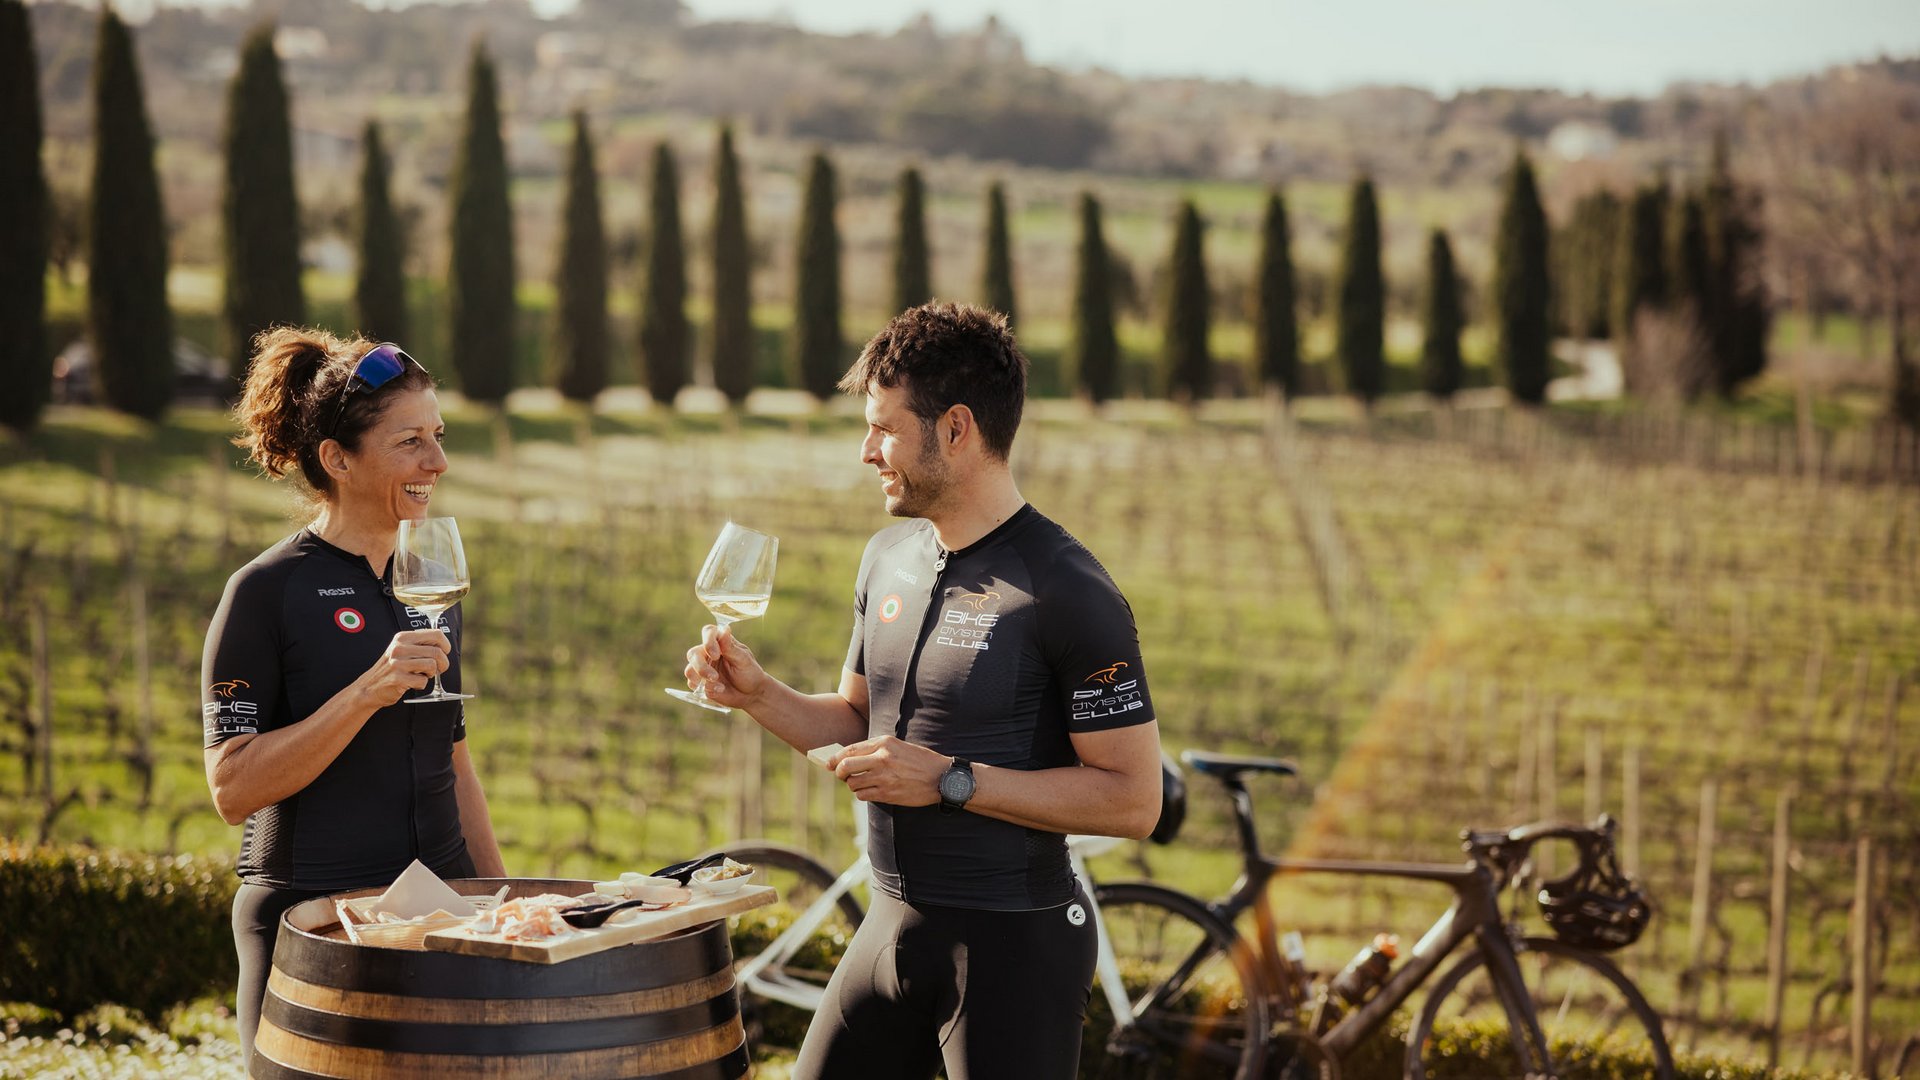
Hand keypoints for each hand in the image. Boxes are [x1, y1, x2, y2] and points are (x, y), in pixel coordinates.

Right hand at [361, 629, 449, 706]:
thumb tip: (444, 646)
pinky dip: (422, 684)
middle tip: (436, 669)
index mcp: (403, 637)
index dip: (446, 645)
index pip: (436, 634)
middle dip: (443, 663)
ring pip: (432, 665)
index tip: (444, 653)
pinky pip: (423, 681)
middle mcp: (400, 648)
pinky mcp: (398, 678)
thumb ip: (420, 645)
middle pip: (437, 652)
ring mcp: (398, 663)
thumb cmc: (391, 668)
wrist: (370, 686)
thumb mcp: (402, 650)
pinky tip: (413, 682)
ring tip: (423, 675)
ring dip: (432, 673)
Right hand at [684, 625, 768, 709]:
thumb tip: (725, 629)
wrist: (751, 694)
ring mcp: (702, 668)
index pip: (708, 632)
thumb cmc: (749, 673)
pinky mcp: (700, 683)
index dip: (708, 641)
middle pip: (693, 654)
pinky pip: (693, 685)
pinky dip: (706, 689)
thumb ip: (730, 647)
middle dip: (701, 667)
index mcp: (720, 643)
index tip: (716, 655)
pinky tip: (720, 690)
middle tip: (715, 676)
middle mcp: (708, 653)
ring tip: (720, 687)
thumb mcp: (743, 660)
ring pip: (689, 670)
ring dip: (703, 680)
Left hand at [832, 736, 949, 806]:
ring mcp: (884, 777)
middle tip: (842, 775)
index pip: (850, 750)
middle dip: (839, 772)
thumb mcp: (898, 746)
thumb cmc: (920, 761)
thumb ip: (876, 750)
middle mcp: (881, 759)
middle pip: (845, 767)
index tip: (829, 764)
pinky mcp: (887, 793)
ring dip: (853, 785)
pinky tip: (871, 790)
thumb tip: (851, 757)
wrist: (941, 777)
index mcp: (884, 743)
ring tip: (862, 783)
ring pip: (853, 783)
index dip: (835, 758)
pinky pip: (863, 796)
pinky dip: (863, 794)